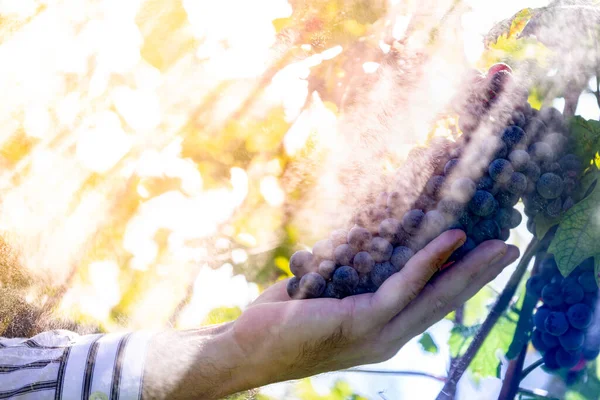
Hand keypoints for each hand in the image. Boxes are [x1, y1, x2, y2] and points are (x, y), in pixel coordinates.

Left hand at [231, 230, 518, 388]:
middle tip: (511, 248)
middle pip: (444, 302)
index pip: (431, 303)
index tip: (485, 257)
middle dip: (480, 275)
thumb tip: (357, 237)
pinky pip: (402, 288)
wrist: (248, 348)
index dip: (462, 281)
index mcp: (383, 329)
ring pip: (434, 297)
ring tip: (499, 245)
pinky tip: (452, 239)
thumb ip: (349, 272)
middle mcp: (388, 336)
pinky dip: (429, 261)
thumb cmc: (283, 319)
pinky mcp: (361, 322)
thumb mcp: (326, 290)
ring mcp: (377, 334)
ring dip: (470, 269)